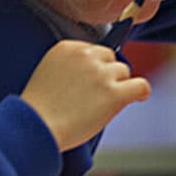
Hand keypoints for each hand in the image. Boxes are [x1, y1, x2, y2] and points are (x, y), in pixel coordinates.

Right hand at [22, 40, 150, 151]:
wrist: (34, 128)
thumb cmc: (39, 109)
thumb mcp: (50, 73)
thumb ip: (73, 65)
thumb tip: (102, 70)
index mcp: (67, 47)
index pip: (95, 51)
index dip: (95, 69)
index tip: (86, 85)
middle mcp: (86, 56)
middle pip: (112, 59)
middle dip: (107, 76)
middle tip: (93, 97)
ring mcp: (101, 74)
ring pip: (124, 73)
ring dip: (117, 87)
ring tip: (98, 106)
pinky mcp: (114, 93)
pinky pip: (141, 86)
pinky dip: (140, 93)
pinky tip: (135, 99)